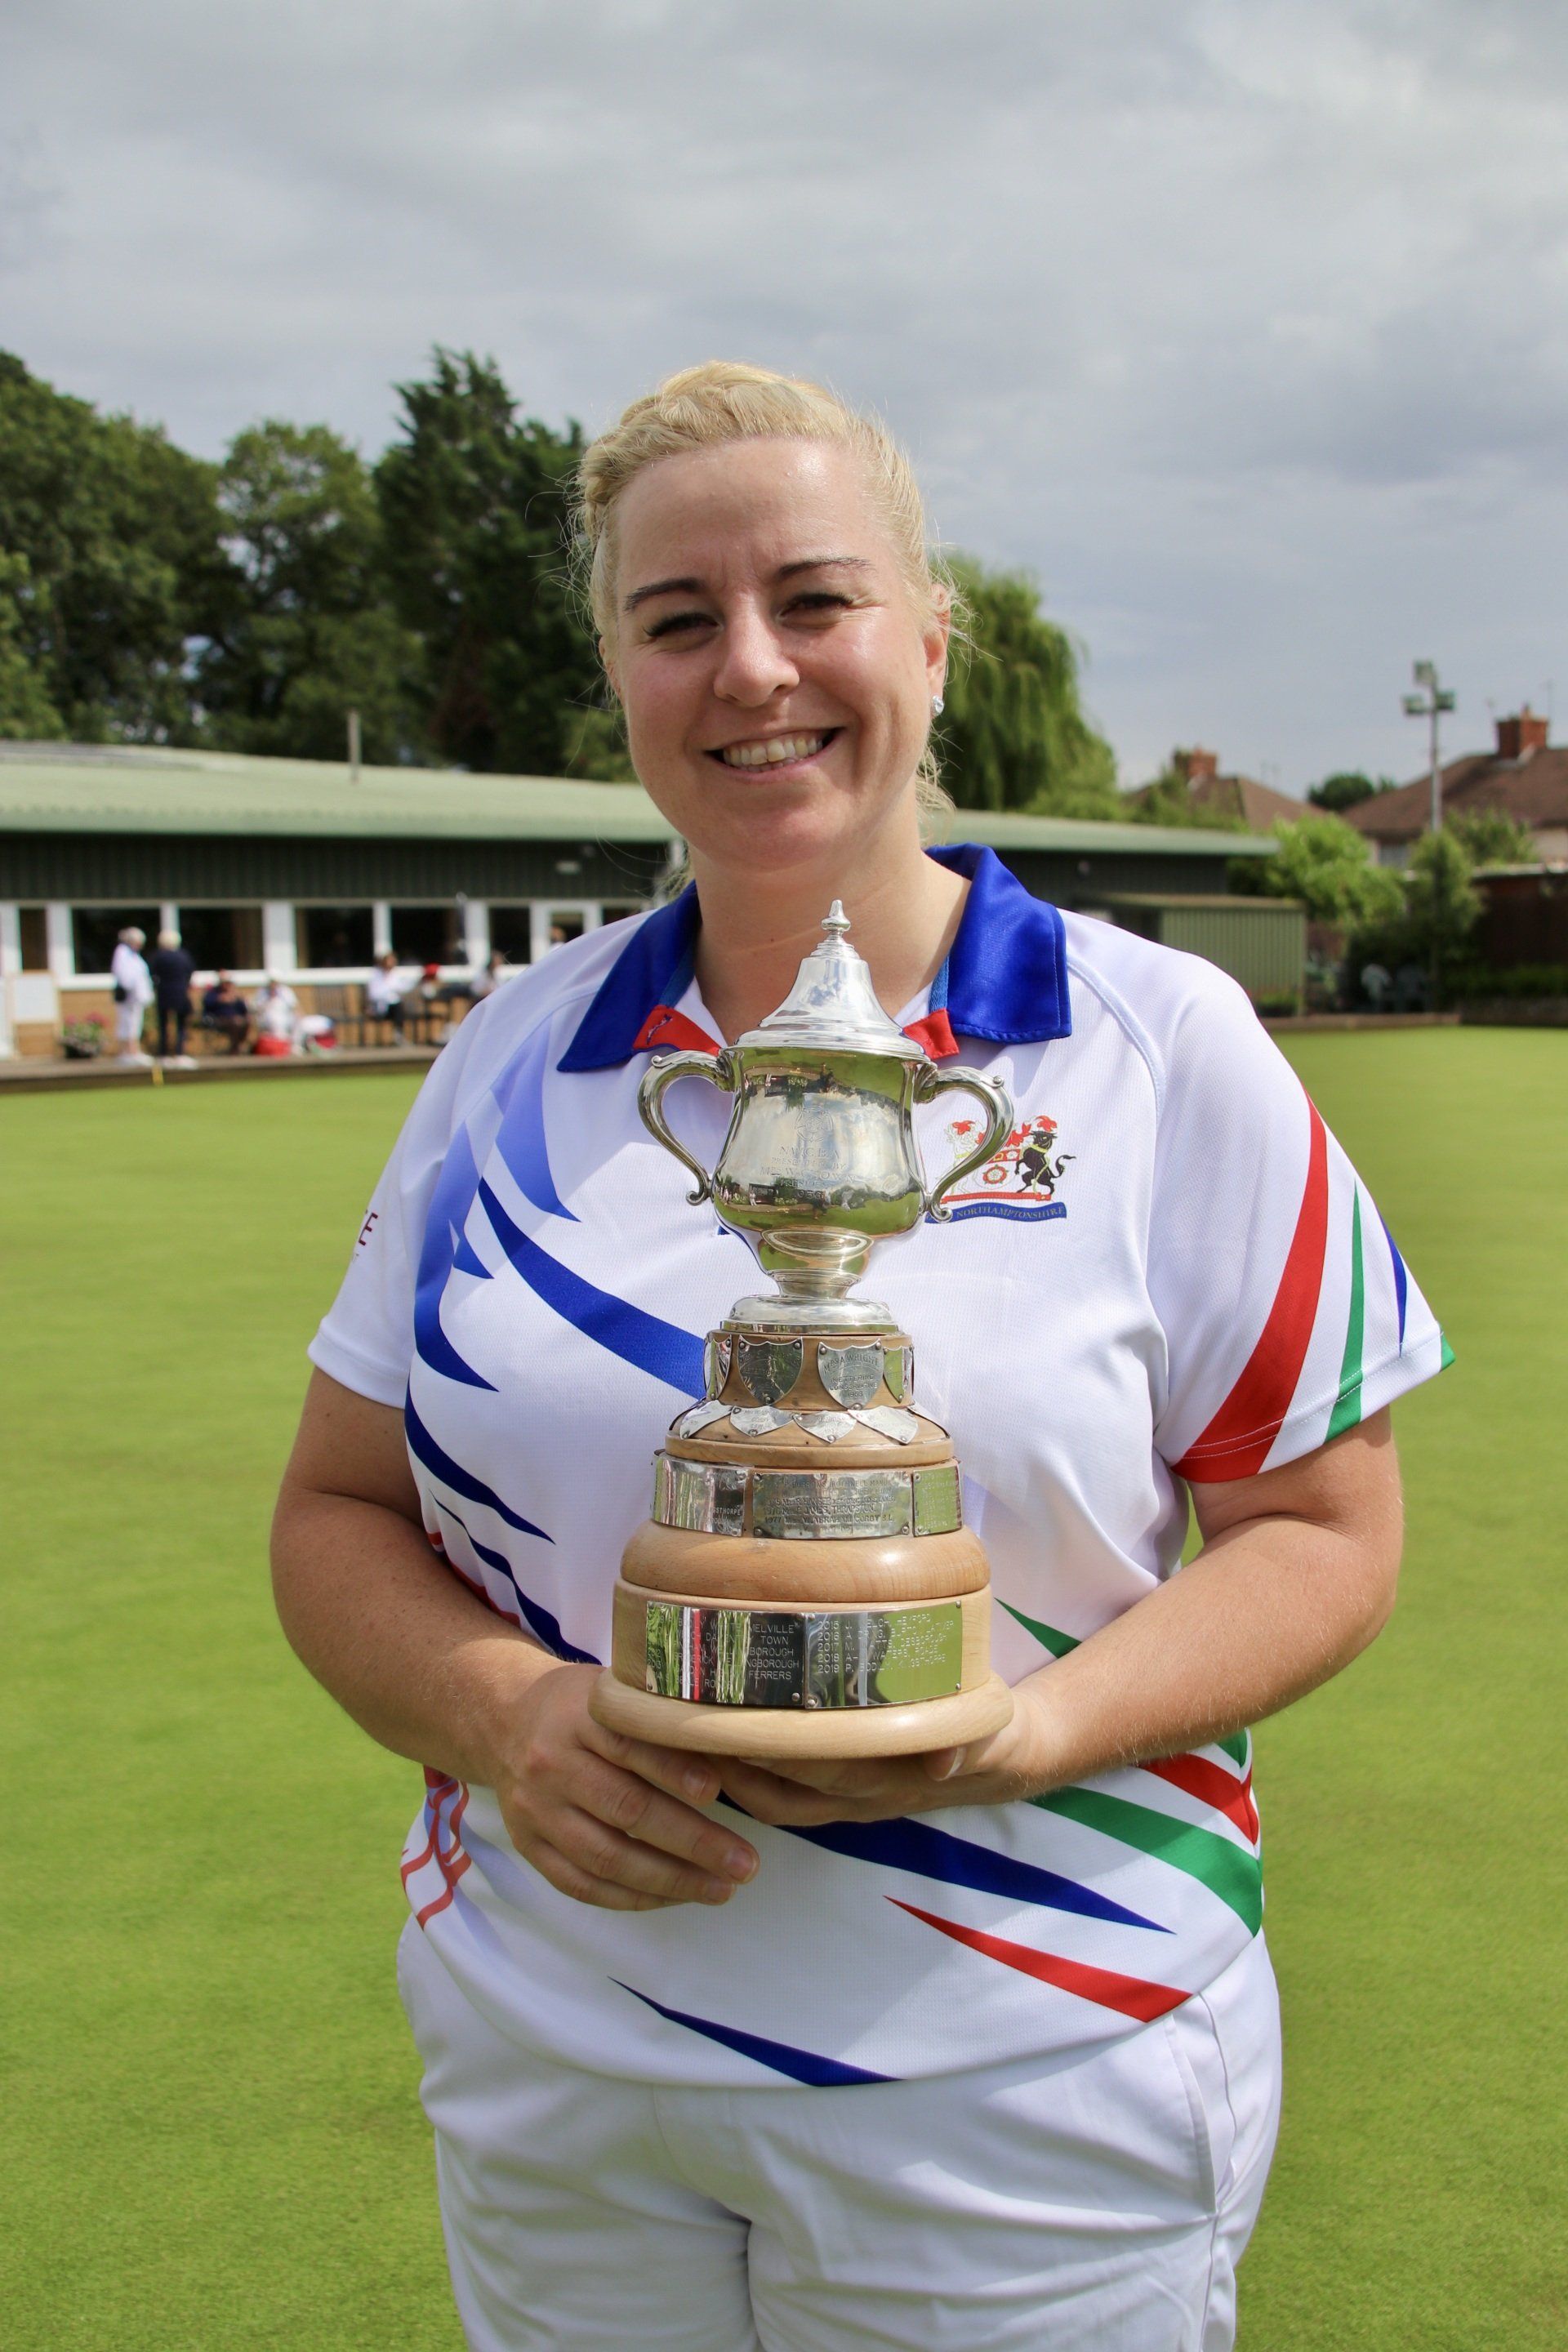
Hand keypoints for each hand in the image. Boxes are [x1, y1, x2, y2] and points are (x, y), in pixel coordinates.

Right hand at [487, 1662, 759, 1911]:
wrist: (501, 1720)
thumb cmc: (579, 1705)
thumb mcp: (613, 1691)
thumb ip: (657, 1718)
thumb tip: (730, 1752)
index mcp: (578, 1717)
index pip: (629, 1746)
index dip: (673, 1770)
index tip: (718, 1792)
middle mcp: (552, 1765)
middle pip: (624, 1809)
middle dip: (691, 1841)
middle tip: (743, 1862)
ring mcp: (537, 1811)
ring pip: (605, 1856)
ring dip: (669, 1880)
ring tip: (720, 1889)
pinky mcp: (529, 1846)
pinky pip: (581, 1884)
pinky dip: (631, 1898)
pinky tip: (674, 1898)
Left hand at [717, 1681, 1055, 1829]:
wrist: (999, 1759)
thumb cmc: (986, 1734)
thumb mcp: (985, 1735)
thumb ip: (965, 1743)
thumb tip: (945, 1760)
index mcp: (886, 1781)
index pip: (817, 1771)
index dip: (774, 1754)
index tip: (731, 1728)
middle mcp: (856, 1798)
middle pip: (778, 1794)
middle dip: (731, 1768)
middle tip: (684, 1728)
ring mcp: (842, 1800)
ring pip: (771, 1801)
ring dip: (729, 1777)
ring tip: (685, 1736)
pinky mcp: (835, 1793)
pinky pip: (779, 1795)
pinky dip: (746, 1777)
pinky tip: (717, 1743)